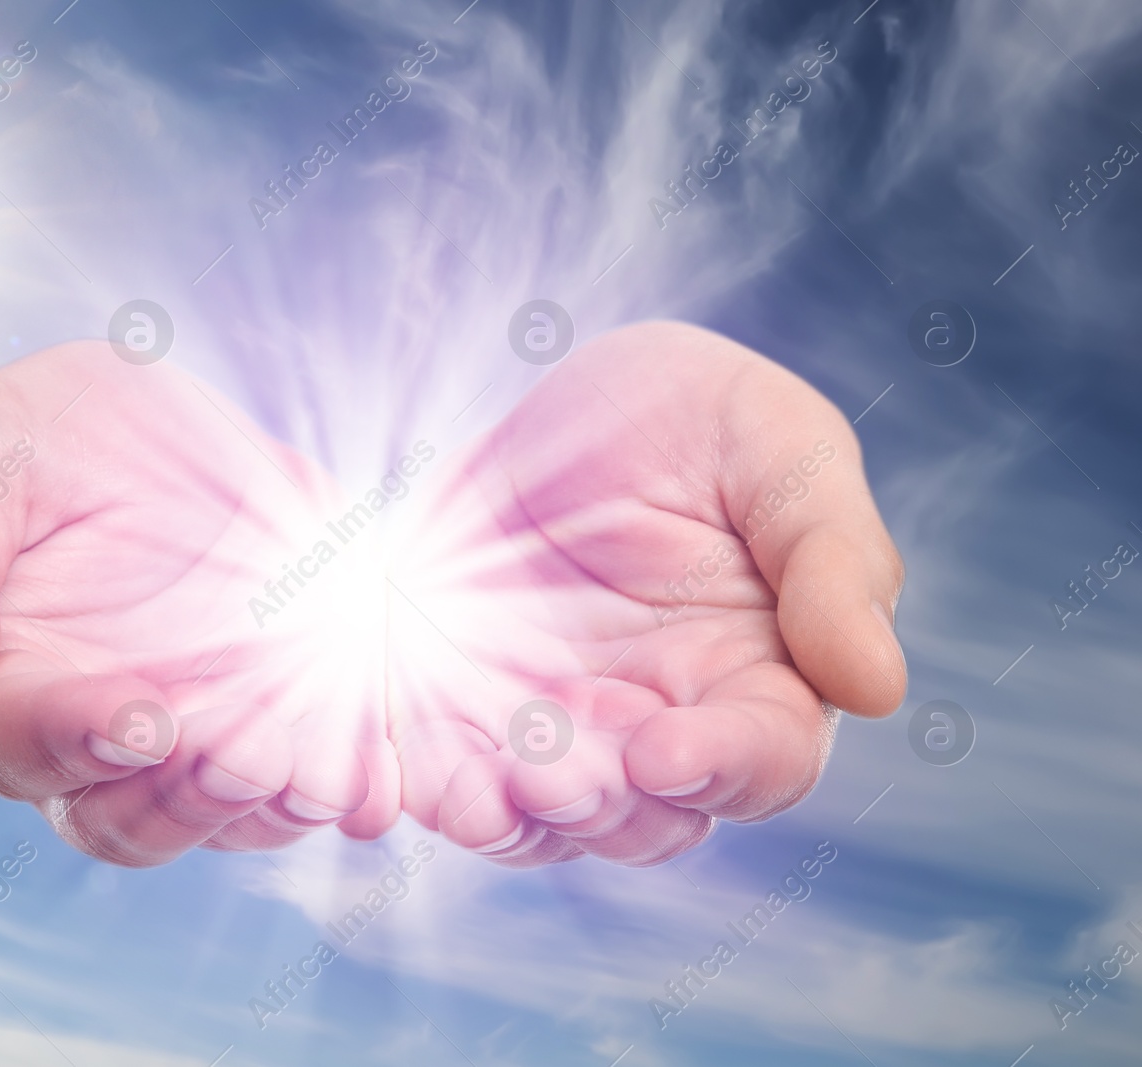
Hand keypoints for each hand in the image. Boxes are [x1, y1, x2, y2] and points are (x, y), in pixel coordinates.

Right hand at [0, 343, 398, 866]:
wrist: (165, 418)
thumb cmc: (45, 427)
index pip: (18, 741)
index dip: (77, 736)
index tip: (144, 717)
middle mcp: (87, 741)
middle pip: (120, 816)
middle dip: (189, 794)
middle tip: (254, 751)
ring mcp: (188, 743)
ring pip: (220, 819)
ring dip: (273, 808)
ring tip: (328, 774)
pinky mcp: (277, 725)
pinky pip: (310, 781)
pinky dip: (350, 789)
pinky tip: (382, 781)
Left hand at [384, 320, 906, 866]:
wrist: (555, 400)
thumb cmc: (692, 413)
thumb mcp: (778, 443)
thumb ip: (834, 557)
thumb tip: (878, 689)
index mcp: (762, 671)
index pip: (765, 757)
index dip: (720, 765)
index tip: (664, 748)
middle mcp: (667, 720)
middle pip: (653, 815)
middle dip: (603, 804)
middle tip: (551, 771)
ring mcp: (566, 727)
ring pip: (554, 820)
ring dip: (518, 819)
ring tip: (482, 790)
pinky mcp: (473, 712)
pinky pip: (460, 778)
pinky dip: (441, 790)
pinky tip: (419, 775)